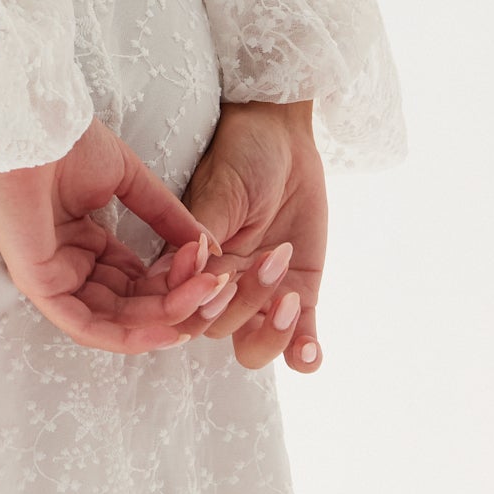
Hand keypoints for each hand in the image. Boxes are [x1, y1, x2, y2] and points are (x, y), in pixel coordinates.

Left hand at [0, 118, 233, 353]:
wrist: (32, 125)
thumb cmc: (68, 142)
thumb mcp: (129, 181)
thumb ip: (166, 217)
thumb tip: (208, 247)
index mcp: (85, 243)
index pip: (137, 280)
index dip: (177, 279)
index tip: (211, 265)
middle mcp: (70, 265)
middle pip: (131, 303)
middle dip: (177, 299)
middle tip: (214, 285)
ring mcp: (53, 278)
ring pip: (114, 319)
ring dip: (164, 315)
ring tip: (201, 296)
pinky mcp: (38, 284)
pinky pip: (85, 326)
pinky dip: (127, 335)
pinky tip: (167, 328)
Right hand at [145, 100, 325, 372]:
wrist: (284, 139)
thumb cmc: (242, 155)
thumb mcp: (221, 192)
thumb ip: (205, 234)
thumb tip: (186, 274)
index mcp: (193, 265)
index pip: (183, 307)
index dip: (196, 308)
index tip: (220, 279)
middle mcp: (222, 287)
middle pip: (219, 330)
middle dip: (242, 305)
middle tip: (268, 262)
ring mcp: (260, 295)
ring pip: (255, 346)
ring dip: (271, 335)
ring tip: (290, 299)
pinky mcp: (298, 294)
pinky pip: (299, 339)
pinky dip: (304, 354)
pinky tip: (311, 350)